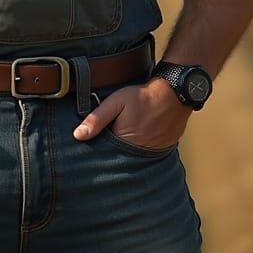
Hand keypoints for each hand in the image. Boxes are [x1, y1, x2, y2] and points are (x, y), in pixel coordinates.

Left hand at [72, 77, 190, 150]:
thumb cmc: (143, 96)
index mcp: (124, 144)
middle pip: (120, 160)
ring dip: (126, 153)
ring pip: (133, 158)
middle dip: (112, 154)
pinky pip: (147, 154)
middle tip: (107, 141)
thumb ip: (97, 119)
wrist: (174, 92)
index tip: (91, 149)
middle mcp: (139, 154)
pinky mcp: (162, 149)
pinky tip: (138, 138)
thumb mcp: (115, 102)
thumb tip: (78, 135)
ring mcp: (152, 153)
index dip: (98, 152)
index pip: (106, 157)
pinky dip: (141, 149)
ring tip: (122, 140)